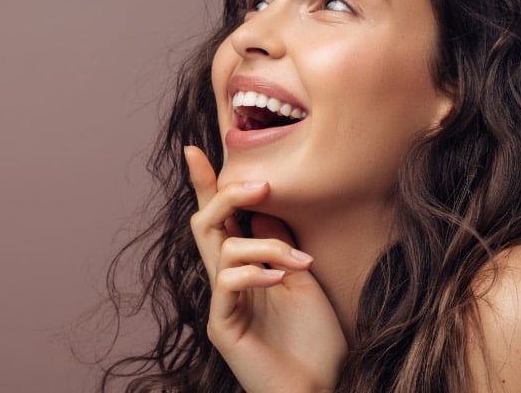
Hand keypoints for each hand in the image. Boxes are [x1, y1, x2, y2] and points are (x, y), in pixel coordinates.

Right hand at [184, 145, 347, 392]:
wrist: (324, 388)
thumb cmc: (317, 340)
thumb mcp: (303, 278)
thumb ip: (278, 244)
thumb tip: (261, 208)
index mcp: (245, 268)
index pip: (220, 220)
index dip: (205, 186)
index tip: (195, 150)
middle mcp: (228, 282)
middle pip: (205, 224)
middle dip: (226, 195)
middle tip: (262, 185)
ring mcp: (223, 304)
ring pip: (220, 247)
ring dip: (265, 245)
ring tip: (299, 264)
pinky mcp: (223, 326)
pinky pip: (228, 282)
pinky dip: (256, 271)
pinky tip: (280, 278)